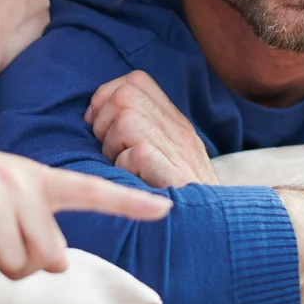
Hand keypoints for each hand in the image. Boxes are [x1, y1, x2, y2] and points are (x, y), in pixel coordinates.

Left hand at [85, 70, 218, 187]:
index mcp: (174, 120)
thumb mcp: (162, 154)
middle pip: (126, 95)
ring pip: (127, 119)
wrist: (209, 222)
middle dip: (103, 121)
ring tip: (121, 165)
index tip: (98, 123)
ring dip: (112, 145)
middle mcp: (178, 129)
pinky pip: (135, 153)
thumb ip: (139, 129)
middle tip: (109, 149)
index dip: (107, 95)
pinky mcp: (174, 172)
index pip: (136, 81)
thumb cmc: (174, 194)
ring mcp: (178, 149)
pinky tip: (132, 179)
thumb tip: (94, 114)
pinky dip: (123, 167)